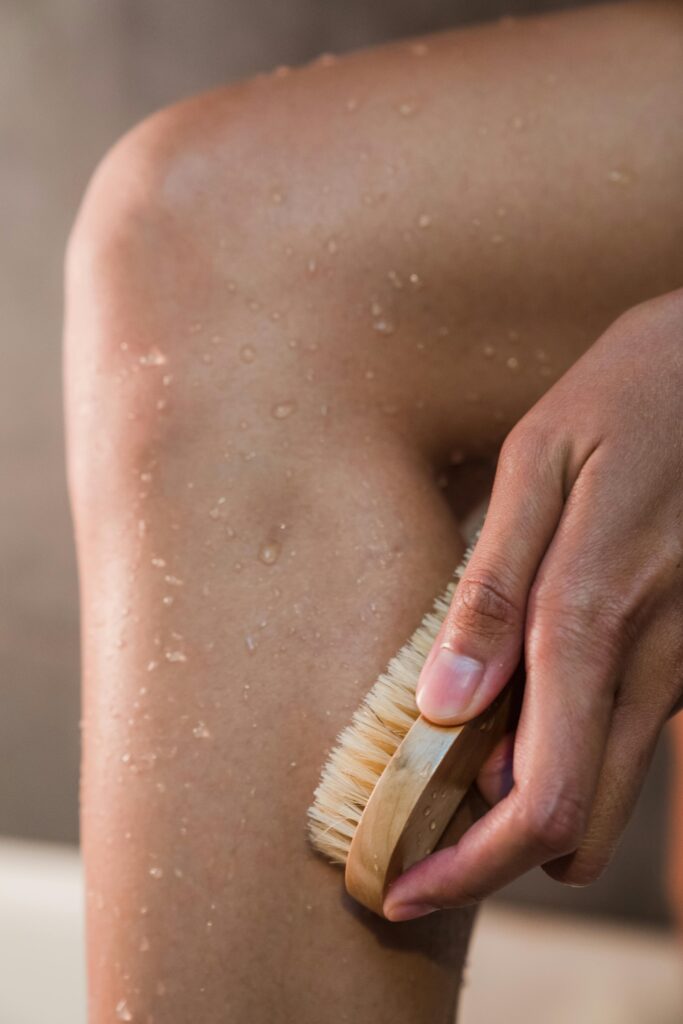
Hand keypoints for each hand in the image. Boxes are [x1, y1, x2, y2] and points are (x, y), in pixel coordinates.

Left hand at [383, 289, 682, 921]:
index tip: (403, 890)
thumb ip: (494, 587)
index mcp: (593, 614)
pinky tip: (512, 728)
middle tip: (415, 851)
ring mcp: (682, 666)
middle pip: (574, 824)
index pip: (539, 797)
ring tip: (447, 786)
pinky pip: (629, 744)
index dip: (468, 867)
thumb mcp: (538, 463)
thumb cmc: (624, 402)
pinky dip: (565, 763)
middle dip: (489, 860)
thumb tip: (444, 701)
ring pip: (605, 794)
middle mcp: (651, 662)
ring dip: (525, 815)